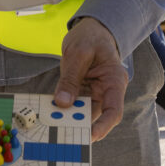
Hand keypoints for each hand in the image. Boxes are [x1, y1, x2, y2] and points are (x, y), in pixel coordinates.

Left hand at [53, 18, 127, 141]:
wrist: (90, 29)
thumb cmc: (90, 37)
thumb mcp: (78, 53)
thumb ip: (70, 78)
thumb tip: (62, 103)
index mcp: (114, 81)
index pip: (114, 110)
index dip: (103, 126)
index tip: (89, 136)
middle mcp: (107, 91)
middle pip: (96, 115)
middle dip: (79, 125)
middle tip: (60, 131)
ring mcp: (94, 93)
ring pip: (82, 112)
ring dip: (68, 117)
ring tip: (51, 122)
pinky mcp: (82, 92)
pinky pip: (73, 104)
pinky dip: (63, 108)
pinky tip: (50, 111)